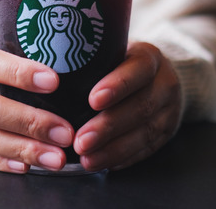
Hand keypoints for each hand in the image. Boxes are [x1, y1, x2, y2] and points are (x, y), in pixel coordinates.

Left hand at [73, 42, 182, 170]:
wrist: (160, 78)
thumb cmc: (123, 63)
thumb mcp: (114, 51)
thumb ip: (92, 60)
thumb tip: (46, 72)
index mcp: (149, 57)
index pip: (138, 69)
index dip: (117, 85)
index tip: (92, 100)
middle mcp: (164, 83)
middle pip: (141, 106)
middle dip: (108, 126)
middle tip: (81, 140)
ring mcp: (169, 111)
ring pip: (145, 133)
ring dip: (114, 149)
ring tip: (87, 159)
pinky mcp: (166, 133)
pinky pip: (147, 149)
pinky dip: (124, 158)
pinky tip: (103, 163)